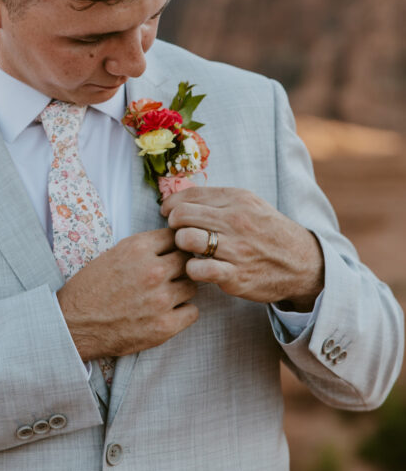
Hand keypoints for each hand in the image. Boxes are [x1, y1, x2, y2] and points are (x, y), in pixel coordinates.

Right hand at [57, 229, 198, 361]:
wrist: (73, 325)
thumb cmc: (90, 289)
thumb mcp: (113, 254)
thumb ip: (144, 248)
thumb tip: (174, 242)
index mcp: (138, 248)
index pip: (177, 236)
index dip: (174, 245)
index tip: (170, 253)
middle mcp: (153, 270)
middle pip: (188, 259)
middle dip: (181, 266)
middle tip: (170, 275)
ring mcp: (161, 299)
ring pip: (192, 285)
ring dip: (182, 289)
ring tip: (164, 295)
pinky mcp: (164, 326)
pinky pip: (192, 312)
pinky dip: (183, 312)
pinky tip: (167, 312)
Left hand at [160, 186, 323, 309]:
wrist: (302, 263)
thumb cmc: (268, 232)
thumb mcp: (250, 205)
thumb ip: (218, 200)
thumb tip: (180, 199)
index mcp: (238, 199)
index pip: (190, 194)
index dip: (171, 204)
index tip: (168, 212)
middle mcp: (236, 221)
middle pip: (182, 215)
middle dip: (174, 224)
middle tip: (179, 232)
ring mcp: (236, 249)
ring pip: (186, 239)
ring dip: (181, 245)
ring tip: (190, 249)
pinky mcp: (235, 276)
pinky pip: (197, 269)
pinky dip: (192, 269)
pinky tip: (199, 267)